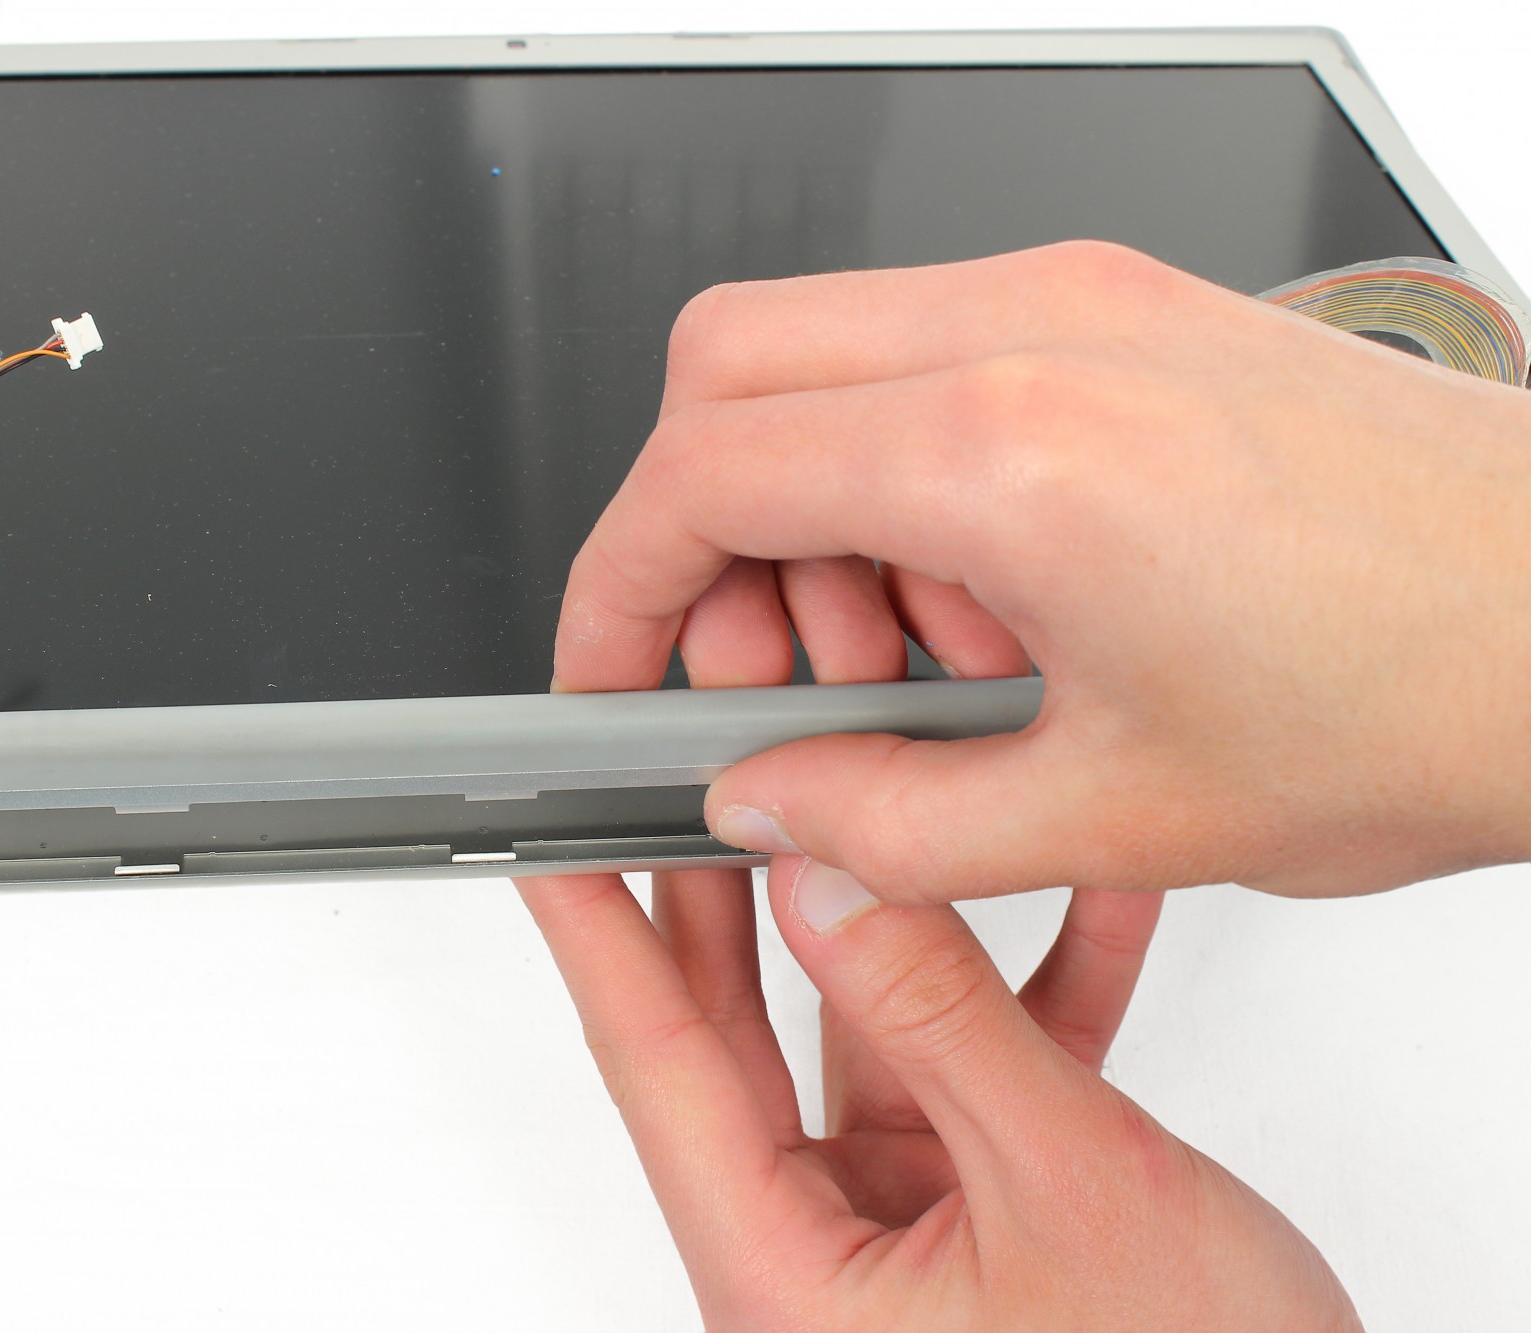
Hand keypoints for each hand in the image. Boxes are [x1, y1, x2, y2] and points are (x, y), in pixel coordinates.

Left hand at [516, 868, 1360, 1331]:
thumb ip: (942, 1022)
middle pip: (738, 1036)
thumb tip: (832, 888)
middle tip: (705, 771)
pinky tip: (1065, 898)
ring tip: (871, 793)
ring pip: (856, 1036)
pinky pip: (972, 1070)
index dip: (598, 931)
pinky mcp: (979, 1214)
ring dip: (892, 921)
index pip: (657, 1066)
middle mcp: (819, 1256)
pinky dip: (1025, 986)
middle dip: (734, 888)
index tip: (553, 827)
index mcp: (787, 1279)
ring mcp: (898, 1231)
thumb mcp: (1068, 1188)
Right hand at [552, 240, 1530, 900]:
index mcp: (1007, 445)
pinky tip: (990, 602)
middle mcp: (1035, 328)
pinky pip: (933, 355)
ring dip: (812, 510)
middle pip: (728, 365)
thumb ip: (880, 820)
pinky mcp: (1131, 313)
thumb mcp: (1110, 815)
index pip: (698, 469)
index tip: (616, 663)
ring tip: (912, 661)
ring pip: (825, 353)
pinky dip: (903, 473)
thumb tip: (767, 801)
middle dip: (702, 530)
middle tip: (774, 673)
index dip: (619, 583)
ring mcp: (1087, 299)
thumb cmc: (1428, 690)